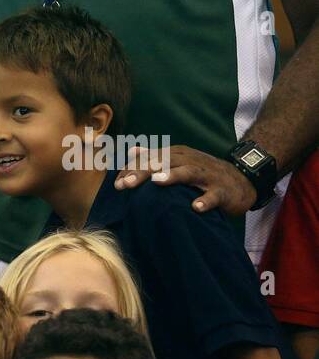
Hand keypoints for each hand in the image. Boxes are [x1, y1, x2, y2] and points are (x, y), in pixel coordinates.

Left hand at [116, 145, 256, 215]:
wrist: (242, 181)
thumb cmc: (204, 173)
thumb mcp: (180, 161)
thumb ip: (155, 157)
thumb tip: (132, 151)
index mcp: (177, 155)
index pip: (151, 159)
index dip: (133, 170)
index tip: (116, 185)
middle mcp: (190, 161)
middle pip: (165, 162)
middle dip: (144, 172)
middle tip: (126, 184)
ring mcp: (207, 176)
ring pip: (188, 173)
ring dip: (173, 176)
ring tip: (157, 182)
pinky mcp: (223, 191)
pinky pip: (214, 195)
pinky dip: (205, 201)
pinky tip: (195, 207)